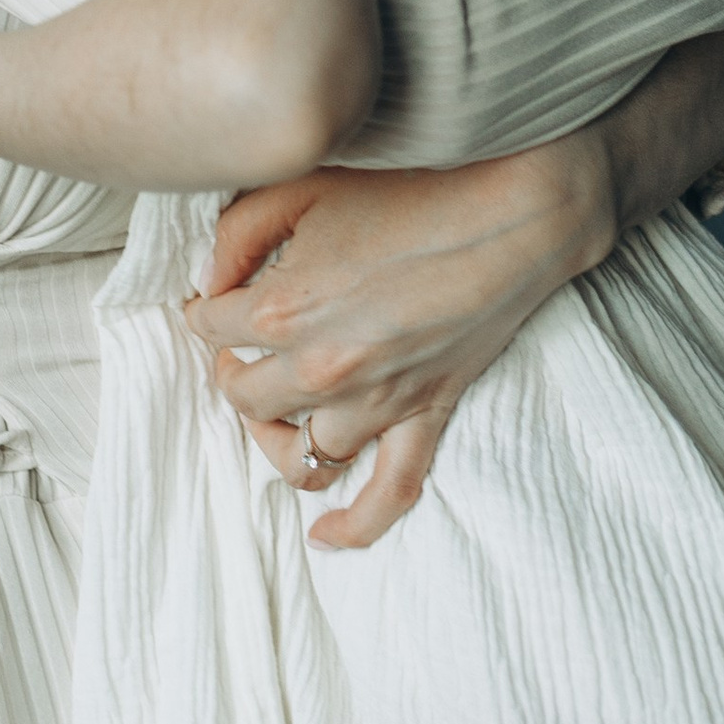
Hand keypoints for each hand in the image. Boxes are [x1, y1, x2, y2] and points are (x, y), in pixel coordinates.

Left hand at [185, 139, 619, 552]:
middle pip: (244, 397)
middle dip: (235, 369)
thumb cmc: (412, 186)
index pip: (211, 328)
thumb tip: (210, 278)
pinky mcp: (426, 415)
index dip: (208, 309)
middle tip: (246, 345)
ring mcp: (377, 402)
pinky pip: (389, 493)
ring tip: (280, 408)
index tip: (218, 298)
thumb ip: (237, 233)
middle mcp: (323, 369)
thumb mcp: (302, 186)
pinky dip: (355, 525)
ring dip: (280, 436)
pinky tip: (326, 537)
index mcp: (284, 309)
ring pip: (300, 455)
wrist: (515, 207)